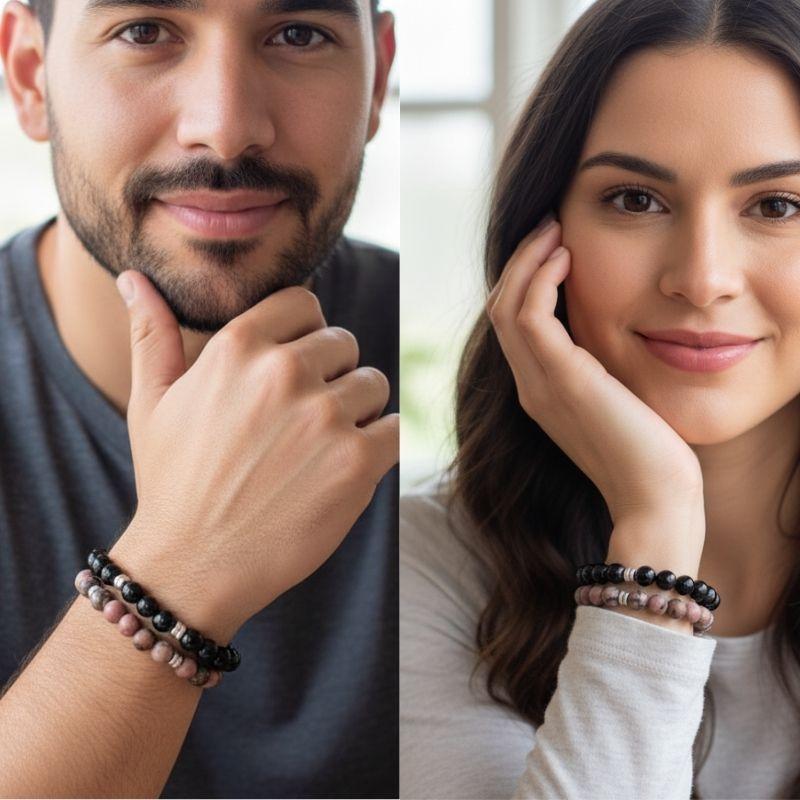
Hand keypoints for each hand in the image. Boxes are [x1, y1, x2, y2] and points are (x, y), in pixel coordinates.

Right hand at [113, 271, 398, 637]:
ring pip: (373, 383)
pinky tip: (341, 468)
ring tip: (317, 448)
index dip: (304, 336)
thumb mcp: (151, 402)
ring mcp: (325, 416)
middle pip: (343, 343)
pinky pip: (393, 428)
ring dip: (355, 410)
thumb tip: (132, 277)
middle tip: (299, 421)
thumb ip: (152, 332)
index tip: (293, 369)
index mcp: (238, 346)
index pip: (305, 305)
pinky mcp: (358, 461)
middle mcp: (284, 372)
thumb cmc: (173, 481)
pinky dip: (377, 445)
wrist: (195, 566)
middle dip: (329, 375)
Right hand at [486, 216, 703, 523]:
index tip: (553, 246)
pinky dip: (540, 280)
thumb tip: (607, 328)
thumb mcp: (616, 399)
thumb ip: (597, 367)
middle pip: (500, 308)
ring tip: (553, 230)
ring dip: (526, 261)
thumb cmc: (649, 452)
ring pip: (507, 306)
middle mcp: (529, 386)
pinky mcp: (560, 380)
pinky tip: (566, 257)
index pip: (513, 324)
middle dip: (520, 261)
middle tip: (548, 225)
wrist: (655, 498)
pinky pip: (531, 316)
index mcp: (539, 391)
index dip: (524, 280)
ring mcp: (538, 384)